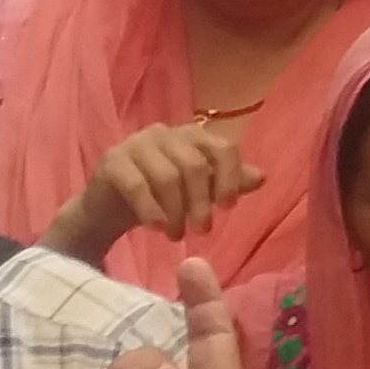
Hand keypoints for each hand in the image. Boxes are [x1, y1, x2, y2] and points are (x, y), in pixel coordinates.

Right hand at [51, 120, 260, 260]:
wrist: (108, 207)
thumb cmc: (161, 197)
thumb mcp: (198, 191)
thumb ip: (228, 183)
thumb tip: (262, 177)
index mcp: (193, 136)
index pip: (223, 148)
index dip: (230, 177)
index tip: (228, 207)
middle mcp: (167, 133)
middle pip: (194, 165)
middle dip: (201, 202)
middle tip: (202, 231)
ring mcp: (137, 143)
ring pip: (167, 176)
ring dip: (176, 212)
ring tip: (177, 235)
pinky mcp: (112, 161)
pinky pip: (137, 185)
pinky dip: (152, 210)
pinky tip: (158, 228)